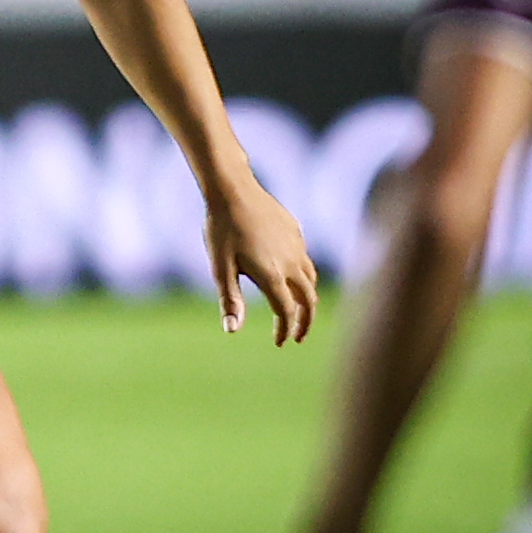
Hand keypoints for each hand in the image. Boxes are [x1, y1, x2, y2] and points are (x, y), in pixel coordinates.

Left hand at [208, 177, 318, 343]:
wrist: (233, 189)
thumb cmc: (221, 229)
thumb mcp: (220, 267)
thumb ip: (229, 299)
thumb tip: (231, 331)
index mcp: (272, 274)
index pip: (287, 311)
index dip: (285, 330)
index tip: (280, 343)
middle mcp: (291, 262)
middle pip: (308, 299)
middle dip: (305, 321)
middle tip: (298, 337)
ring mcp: (296, 245)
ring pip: (311, 279)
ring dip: (307, 299)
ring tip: (298, 311)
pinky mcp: (295, 231)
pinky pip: (305, 259)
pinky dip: (304, 276)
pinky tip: (291, 276)